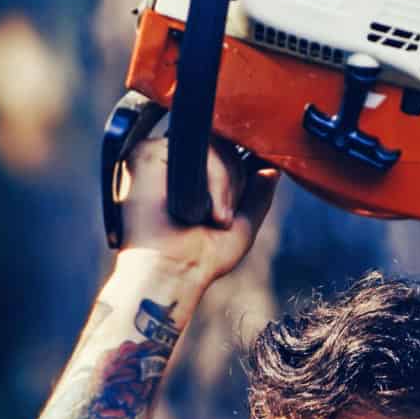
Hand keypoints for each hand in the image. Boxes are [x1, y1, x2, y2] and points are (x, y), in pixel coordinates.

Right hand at [113, 119, 278, 283]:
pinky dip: (215, 179)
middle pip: (222, 144)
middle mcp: (171, 163)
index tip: (235, 203)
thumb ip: (257, 195)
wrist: (171, 274)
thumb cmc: (200, 259)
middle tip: (222, 220)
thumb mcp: (241, 225)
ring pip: (215, 145)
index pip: (223, 152)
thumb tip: (272, 169)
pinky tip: (206, 211)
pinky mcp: (147, 153)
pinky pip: (199, 149)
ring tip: (216, 220)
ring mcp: (157, 156)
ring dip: (227, 186)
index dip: (238, 170)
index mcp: (187, 176)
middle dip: (235, 183)